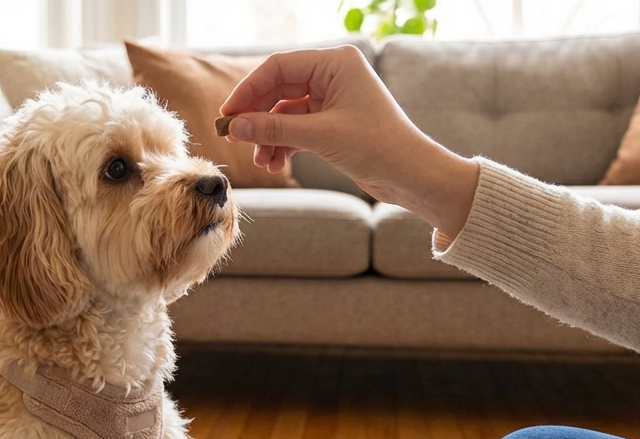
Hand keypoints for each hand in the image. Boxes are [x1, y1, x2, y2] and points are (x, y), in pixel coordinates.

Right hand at [219, 46, 479, 238]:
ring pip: (285, 113)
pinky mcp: (333, 123)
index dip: (248, 90)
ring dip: (269, 137)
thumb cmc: (377, 146)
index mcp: (335, 63)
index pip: (278, 67)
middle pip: (278, 89)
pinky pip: (296, 128)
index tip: (228, 116)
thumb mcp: (319, 136)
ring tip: (261, 161)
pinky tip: (276, 164)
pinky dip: (284, 145)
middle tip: (235, 139)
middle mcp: (333, 75)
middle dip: (257, 117)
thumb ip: (273, 129)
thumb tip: (234, 127)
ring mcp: (333, 99)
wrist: (411, 175)